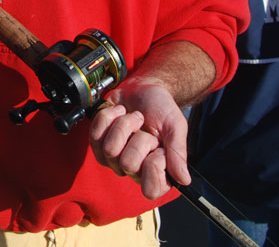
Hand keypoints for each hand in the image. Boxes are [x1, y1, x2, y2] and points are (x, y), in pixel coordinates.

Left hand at [88, 77, 190, 200]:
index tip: (158, 146)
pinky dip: (108, 118)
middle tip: (144, 127)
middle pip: (128, 164)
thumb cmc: (161, 108)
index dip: (153, 166)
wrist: (143, 87)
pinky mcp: (98, 142)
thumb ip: (178, 152)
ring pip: (109, 150)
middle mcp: (133, 169)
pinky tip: (118, 113)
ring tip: (133, 117)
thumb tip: (184, 180)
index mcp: (157, 171)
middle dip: (138, 137)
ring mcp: (113, 157)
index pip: (150, 190)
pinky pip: (95, 136)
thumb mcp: (175, 126)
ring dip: (123, 125)